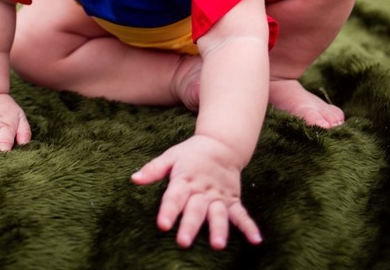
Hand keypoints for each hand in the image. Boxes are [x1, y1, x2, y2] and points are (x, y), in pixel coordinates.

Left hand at [131, 135, 261, 249]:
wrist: (222, 144)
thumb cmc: (191, 154)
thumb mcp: (171, 156)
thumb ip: (153, 169)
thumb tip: (134, 179)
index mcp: (185, 180)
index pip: (175, 197)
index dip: (168, 211)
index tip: (163, 225)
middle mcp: (202, 190)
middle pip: (196, 209)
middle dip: (190, 225)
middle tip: (183, 242)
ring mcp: (219, 196)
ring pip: (219, 214)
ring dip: (218, 229)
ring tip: (217, 245)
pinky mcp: (232, 200)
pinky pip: (241, 214)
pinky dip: (249, 226)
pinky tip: (256, 240)